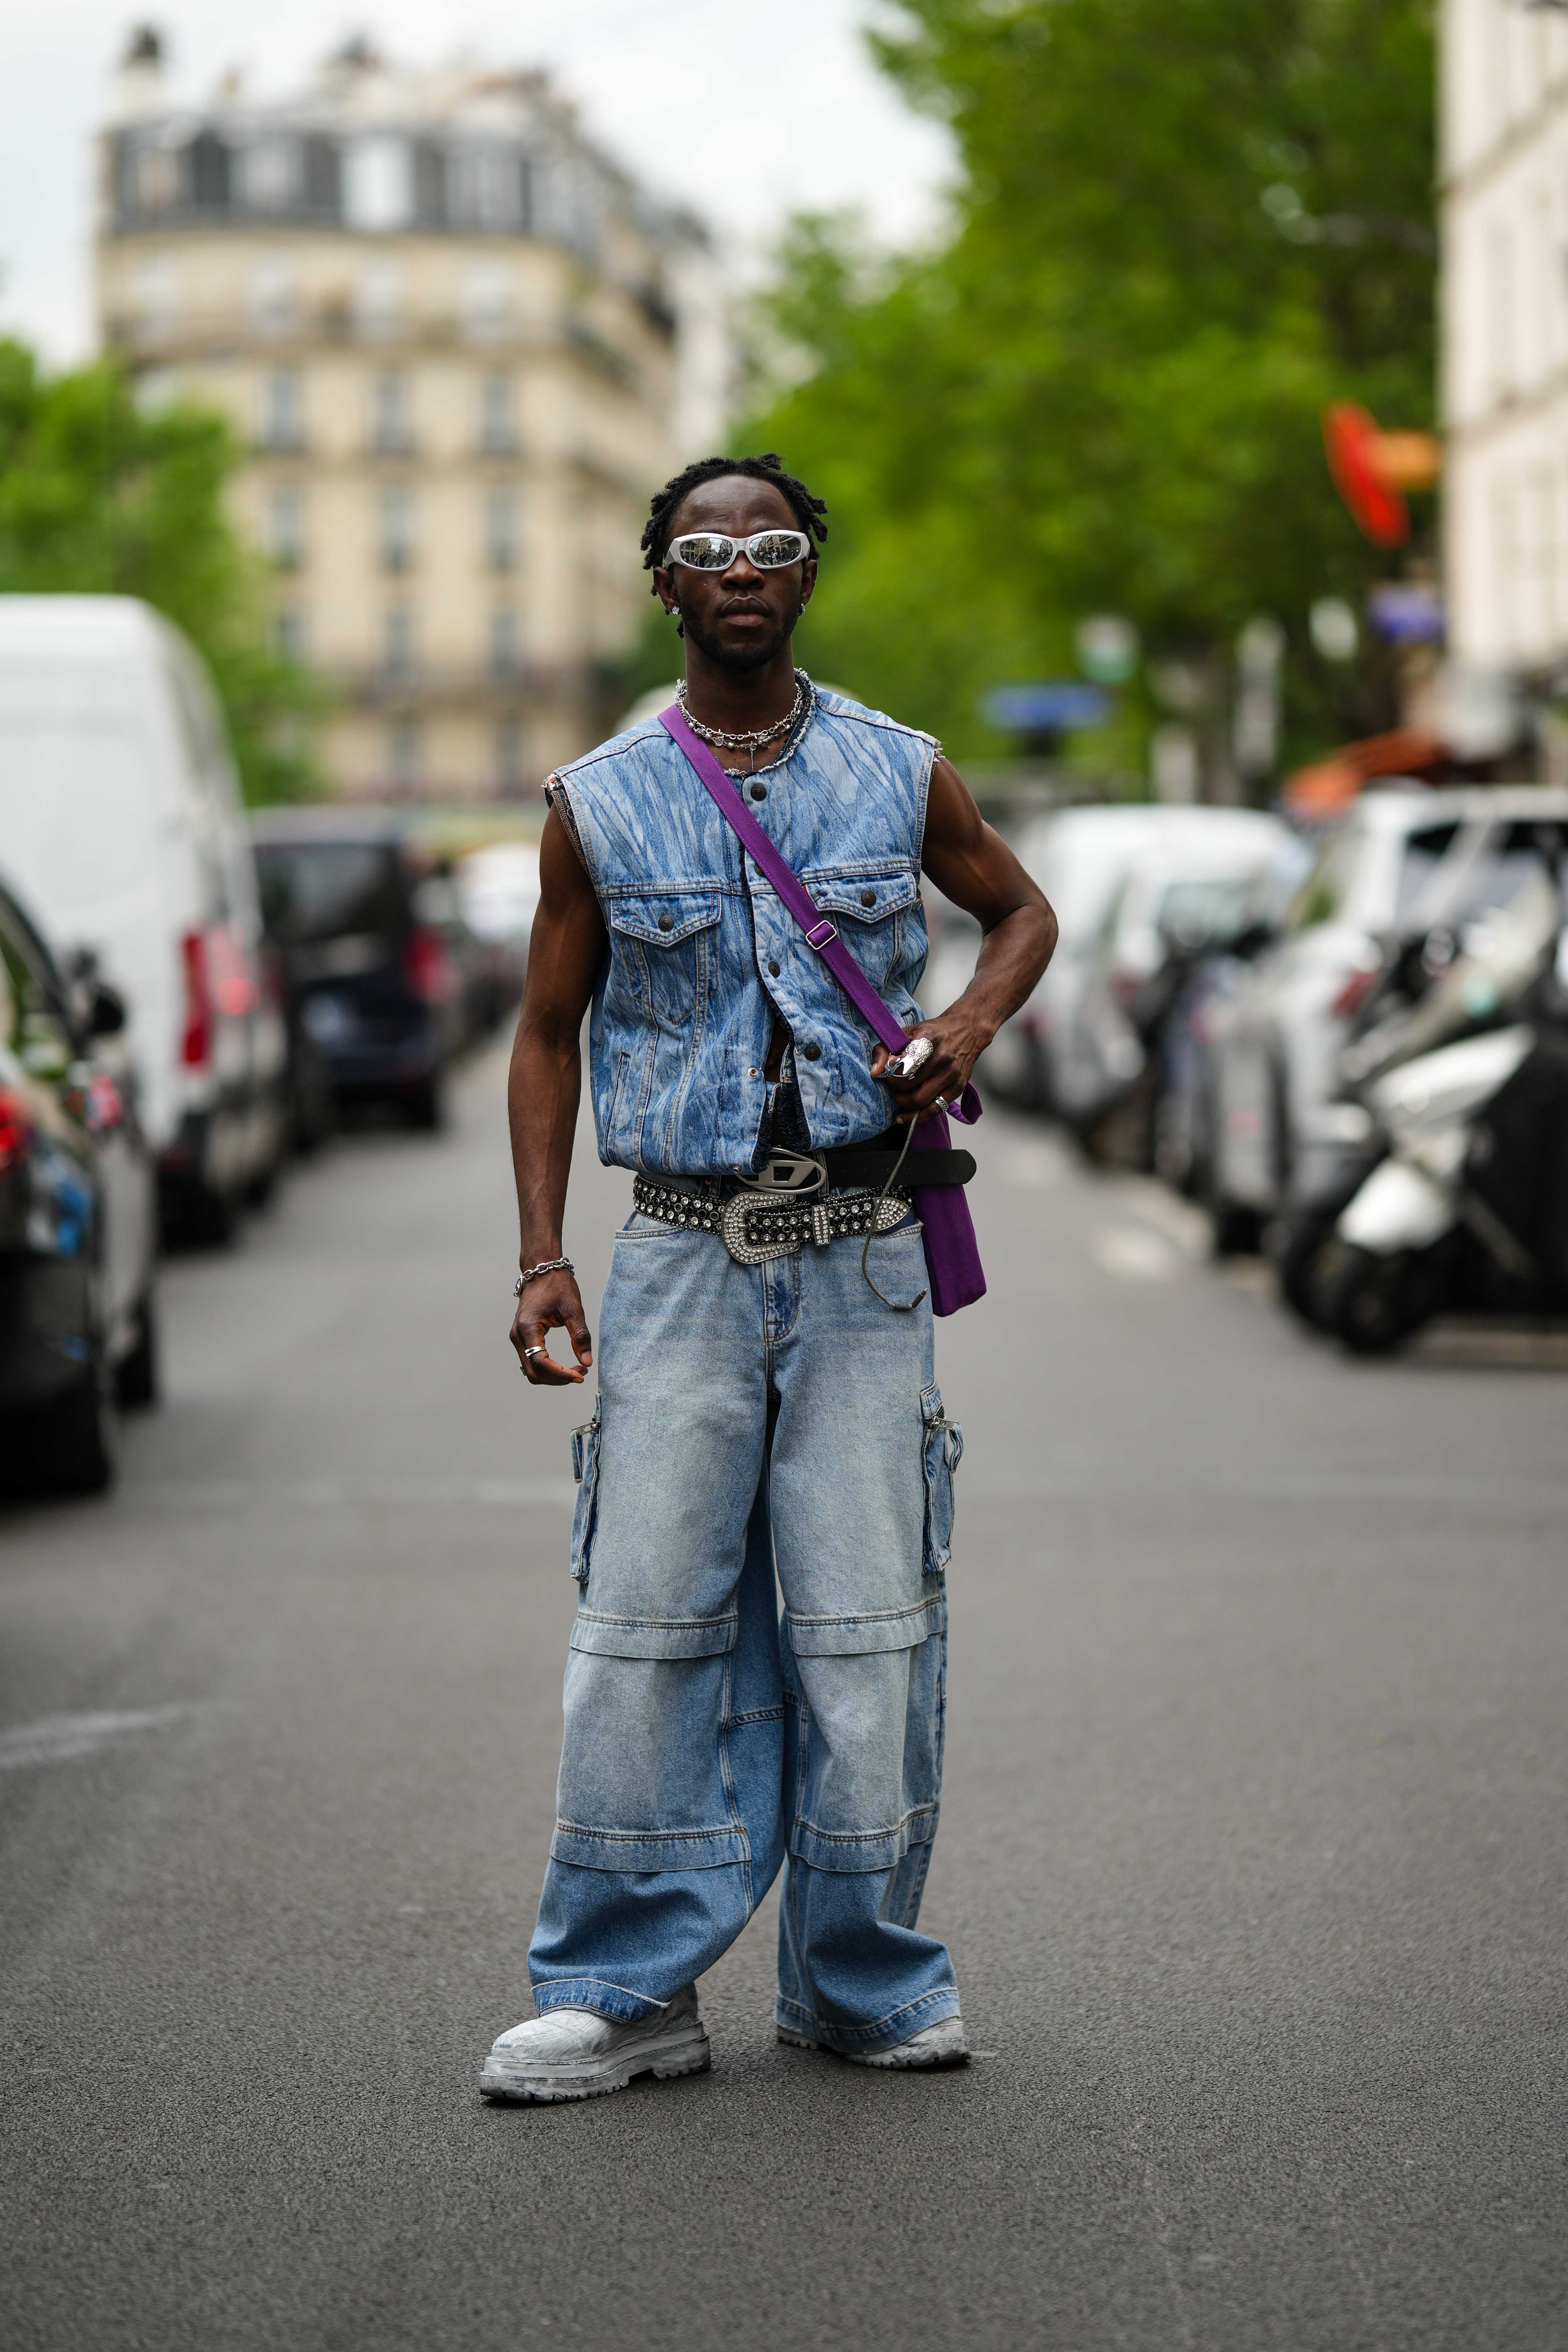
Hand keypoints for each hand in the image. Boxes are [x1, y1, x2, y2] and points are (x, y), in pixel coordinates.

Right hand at [510, 1270, 592, 1385]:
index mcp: (528, 1327)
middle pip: (533, 1372)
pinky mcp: (523, 1338)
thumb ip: (580, 1336)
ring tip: (575, 1370)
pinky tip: (564, 1366)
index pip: (540, 1362)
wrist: (542, 1271)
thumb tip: (587, 1362)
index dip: (560, 1373)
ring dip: (553, 1375)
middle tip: (580, 1373)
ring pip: (531, 1370)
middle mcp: (518, 1335)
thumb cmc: (557, 1285)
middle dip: (557, 1378)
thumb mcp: (573, 1309)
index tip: (580, 1375)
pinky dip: (548, 1368)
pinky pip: (532, 1361)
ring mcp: (518, 1337)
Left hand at [870, 1004, 989, 1123]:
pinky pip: (934, 1109)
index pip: (905, 1062)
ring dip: (902, 1102)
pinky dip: (916, 1117)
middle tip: (893, 1083)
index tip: (889, 1070)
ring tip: (899, 1096)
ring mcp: (951, 1074)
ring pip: (919, 1099)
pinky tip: (904, 1117)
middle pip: (908, 1083)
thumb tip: (875, 1073)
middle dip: (894, 1087)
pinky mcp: (957, 1088)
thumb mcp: (908, 1032)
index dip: (892, 1071)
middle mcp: (943, 1056)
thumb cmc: (934, 1033)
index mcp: (929, 1038)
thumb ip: (885, 1049)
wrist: (966, 1032)